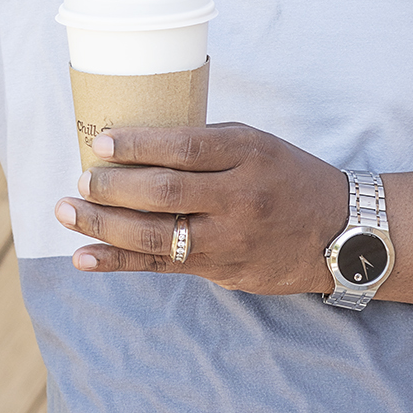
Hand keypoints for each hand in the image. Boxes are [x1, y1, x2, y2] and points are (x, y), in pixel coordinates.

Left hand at [54, 123, 348, 293]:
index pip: (185, 147)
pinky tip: (84, 257)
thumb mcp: (257, 145)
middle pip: (165, 192)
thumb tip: (135, 144)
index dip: (138, 145)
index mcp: (249, 152)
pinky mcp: (224, 270)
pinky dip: (118, 262)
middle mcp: (241, 196)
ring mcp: (232, 238)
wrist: (344, 232)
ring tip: (68, 211)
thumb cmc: (288, 178)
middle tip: (82, 180)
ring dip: (103, 224)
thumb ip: (206, 146)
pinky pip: (163, 266)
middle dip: (113, 187)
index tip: (102, 142)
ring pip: (156, 233)